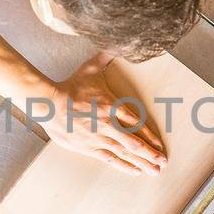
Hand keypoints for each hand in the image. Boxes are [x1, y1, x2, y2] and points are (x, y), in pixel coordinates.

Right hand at [44, 52, 166, 175]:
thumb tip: (118, 42)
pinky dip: (124, 165)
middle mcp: (108, 124)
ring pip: (124, 153)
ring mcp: (98, 137)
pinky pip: (110, 158)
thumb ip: (106, 56)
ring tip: (154, 171)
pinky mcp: (88, 147)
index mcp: (112, 106)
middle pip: (135, 142)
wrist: (50, 103)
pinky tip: (135, 171)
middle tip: (164, 163)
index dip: (150, 135)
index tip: (161, 144)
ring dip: (141, 162)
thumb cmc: (71, 86)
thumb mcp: (90, 68)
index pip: (137, 123)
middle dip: (151, 154)